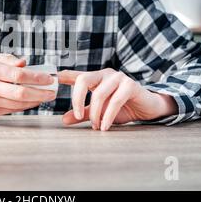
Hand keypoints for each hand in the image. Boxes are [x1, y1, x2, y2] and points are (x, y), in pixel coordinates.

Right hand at [0, 54, 56, 118]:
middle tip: (53, 92)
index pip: (18, 75)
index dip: (36, 77)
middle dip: (41, 93)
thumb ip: (8, 59)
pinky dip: (25, 106)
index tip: (49, 78)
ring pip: (18, 103)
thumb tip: (25, 63)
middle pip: (21, 92)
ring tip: (46, 96)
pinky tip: (33, 101)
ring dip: (35, 101)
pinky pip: (12, 110)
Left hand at [58, 69, 177, 130]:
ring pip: (99, 94)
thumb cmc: (123, 108)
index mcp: (96, 78)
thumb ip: (83, 114)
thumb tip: (64, 120)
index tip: (52, 77)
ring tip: (96, 127)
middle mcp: (105, 74)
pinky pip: (115, 101)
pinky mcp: (130, 85)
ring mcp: (118, 77)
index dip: (63, 75)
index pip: (76, 75)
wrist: (148, 109)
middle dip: (77, 99)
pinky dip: (108, 115)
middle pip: (83, 79)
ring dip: (95, 113)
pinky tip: (105, 126)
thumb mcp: (100, 112)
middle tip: (77, 116)